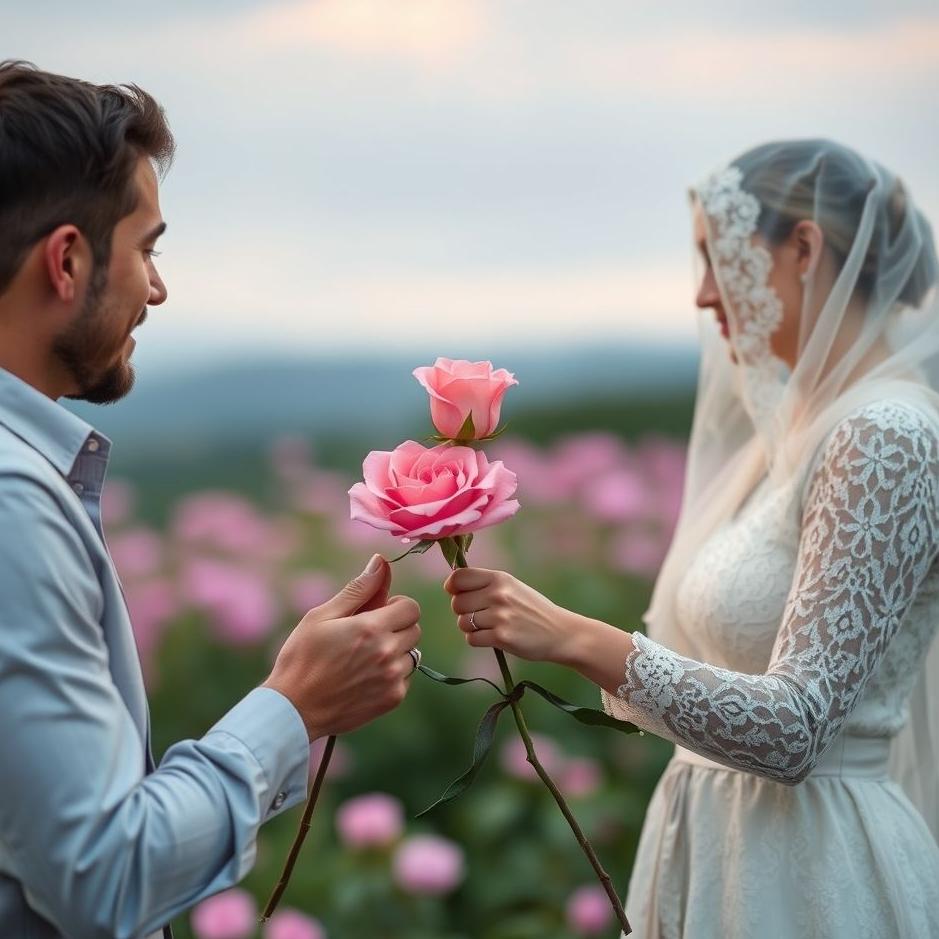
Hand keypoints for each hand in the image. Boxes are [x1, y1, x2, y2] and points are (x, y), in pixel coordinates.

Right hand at [263, 555, 420, 740]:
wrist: (294, 709)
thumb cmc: (302, 657)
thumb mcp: (322, 616)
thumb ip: (358, 589)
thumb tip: (381, 561)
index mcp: (371, 628)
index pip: (411, 607)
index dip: (395, 606)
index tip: (377, 613)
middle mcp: (387, 653)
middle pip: (414, 629)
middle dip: (396, 626)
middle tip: (367, 635)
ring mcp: (392, 678)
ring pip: (412, 654)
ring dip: (396, 651)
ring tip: (365, 657)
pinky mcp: (392, 699)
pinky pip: (406, 677)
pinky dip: (392, 674)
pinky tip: (365, 677)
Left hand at [444, 567, 580, 663]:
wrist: (559, 632)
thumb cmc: (531, 609)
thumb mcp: (512, 587)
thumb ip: (485, 584)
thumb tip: (451, 586)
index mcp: (500, 578)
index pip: (459, 577)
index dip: (452, 587)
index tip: (456, 593)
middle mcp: (499, 594)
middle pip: (457, 603)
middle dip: (463, 611)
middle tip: (480, 615)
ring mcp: (500, 616)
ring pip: (463, 623)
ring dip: (471, 628)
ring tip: (490, 626)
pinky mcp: (502, 637)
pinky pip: (472, 639)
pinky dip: (479, 640)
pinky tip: (494, 637)